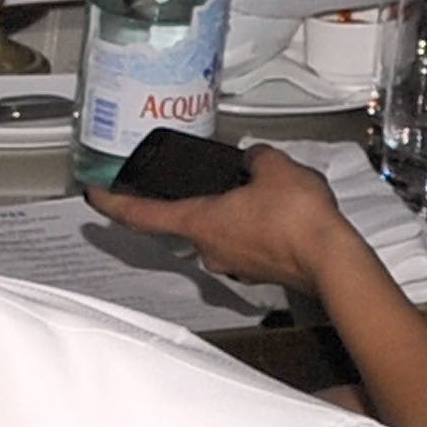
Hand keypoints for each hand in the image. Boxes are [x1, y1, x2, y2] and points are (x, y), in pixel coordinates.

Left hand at [95, 140, 353, 291]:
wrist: (330, 259)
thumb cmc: (298, 221)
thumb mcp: (273, 165)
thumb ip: (255, 157)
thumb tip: (255, 160)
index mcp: (200, 222)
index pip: (143, 214)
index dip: (115, 202)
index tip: (96, 196)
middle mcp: (210, 249)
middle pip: (192, 219)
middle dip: (207, 197)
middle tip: (225, 180)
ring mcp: (234, 263)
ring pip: (223, 230)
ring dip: (236, 211)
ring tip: (266, 191)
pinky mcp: (258, 269)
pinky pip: (248, 242)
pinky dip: (258, 226)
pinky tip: (280, 212)